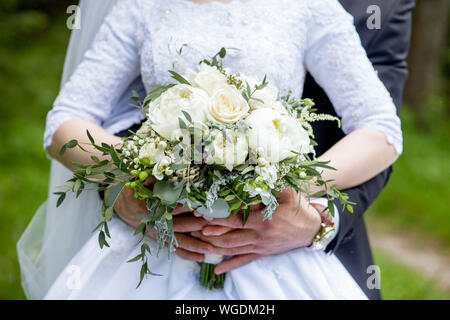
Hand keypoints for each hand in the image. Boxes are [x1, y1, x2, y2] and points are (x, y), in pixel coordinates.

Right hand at [114, 182, 215, 261]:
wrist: (116, 194)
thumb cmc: (132, 179)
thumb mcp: (141, 173)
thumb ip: (157, 172)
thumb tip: (176, 163)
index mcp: (146, 204)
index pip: (168, 206)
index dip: (185, 206)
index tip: (201, 205)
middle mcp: (150, 220)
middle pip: (175, 224)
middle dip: (194, 224)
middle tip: (212, 223)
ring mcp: (153, 230)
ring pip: (175, 240)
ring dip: (194, 245)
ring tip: (211, 250)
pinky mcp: (156, 236)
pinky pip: (171, 247)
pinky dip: (186, 253)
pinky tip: (200, 257)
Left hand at [191, 189, 321, 273]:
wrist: (312, 229)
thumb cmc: (298, 207)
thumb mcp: (285, 193)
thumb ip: (267, 187)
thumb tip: (248, 179)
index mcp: (264, 221)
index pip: (234, 219)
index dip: (216, 216)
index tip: (201, 212)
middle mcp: (259, 236)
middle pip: (228, 237)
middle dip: (209, 233)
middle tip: (192, 228)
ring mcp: (259, 247)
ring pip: (232, 250)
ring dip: (213, 247)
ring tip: (197, 242)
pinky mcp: (262, 254)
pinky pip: (243, 261)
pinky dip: (229, 266)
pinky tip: (217, 270)